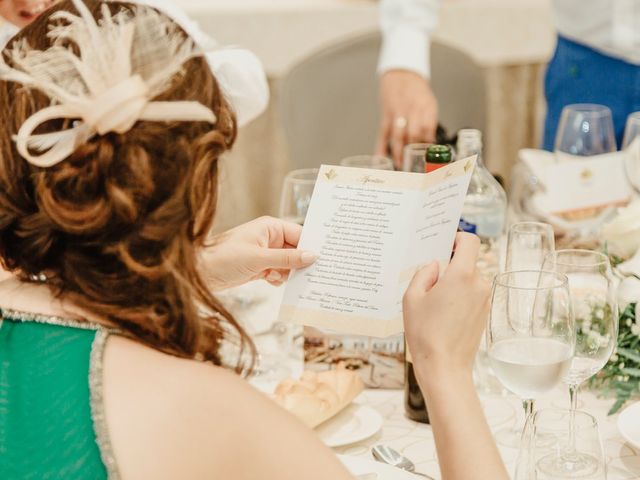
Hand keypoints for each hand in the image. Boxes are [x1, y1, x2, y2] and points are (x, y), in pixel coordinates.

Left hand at [200, 217, 316, 290]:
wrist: (199, 273)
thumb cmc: (224, 258)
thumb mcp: (259, 258)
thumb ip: (287, 259)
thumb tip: (312, 256)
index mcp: (270, 227)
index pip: (299, 234)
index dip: (311, 247)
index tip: (324, 259)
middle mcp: (269, 238)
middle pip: (295, 250)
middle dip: (300, 263)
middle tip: (311, 275)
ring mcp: (264, 253)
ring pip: (288, 264)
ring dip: (289, 273)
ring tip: (284, 279)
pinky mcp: (259, 267)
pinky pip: (278, 272)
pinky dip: (279, 278)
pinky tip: (272, 282)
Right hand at [376, 70, 438, 168]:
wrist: (400, 73)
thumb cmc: (416, 91)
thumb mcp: (429, 103)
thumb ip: (430, 122)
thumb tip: (430, 145)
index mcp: (427, 106)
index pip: (429, 129)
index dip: (428, 144)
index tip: (429, 157)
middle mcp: (412, 109)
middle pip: (414, 134)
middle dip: (414, 152)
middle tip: (415, 166)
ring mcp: (397, 112)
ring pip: (398, 136)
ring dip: (399, 153)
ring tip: (401, 166)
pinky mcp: (386, 116)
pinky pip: (382, 134)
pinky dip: (380, 148)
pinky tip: (380, 159)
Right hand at [403, 233, 489, 379]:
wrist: (444, 367)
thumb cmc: (425, 333)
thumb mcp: (412, 297)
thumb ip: (423, 273)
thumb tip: (434, 265)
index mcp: (462, 275)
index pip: (470, 241)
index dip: (457, 238)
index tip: (444, 244)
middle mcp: (479, 284)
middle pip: (467, 261)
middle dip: (449, 265)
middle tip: (428, 280)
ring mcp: (484, 299)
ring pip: (469, 279)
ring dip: (454, 283)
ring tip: (433, 301)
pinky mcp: (484, 313)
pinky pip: (471, 294)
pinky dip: (459, 296)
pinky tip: (442, 313)